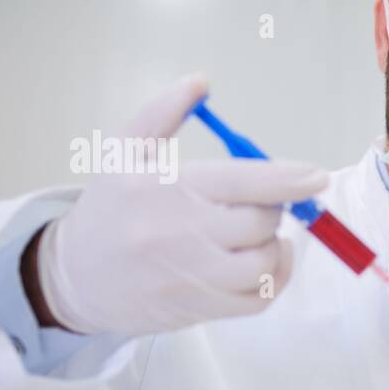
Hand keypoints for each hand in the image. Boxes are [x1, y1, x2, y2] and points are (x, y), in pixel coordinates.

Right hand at [34, 75, 328, 334]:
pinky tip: (266, 262)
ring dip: (275, 245)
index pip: (244, 182)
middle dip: (272, 209)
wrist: (72, 277)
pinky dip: (275, 278)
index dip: (289, 179)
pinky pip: (259, 298)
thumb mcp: (123, 153)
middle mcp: (182, 234)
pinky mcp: (200, 308)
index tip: (316, 177)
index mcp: (169, 189)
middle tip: (259, 204)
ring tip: (258, 234)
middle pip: (261, 222)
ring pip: (264, 262)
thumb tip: (201, 81)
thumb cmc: (108, 209)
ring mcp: (193, 276)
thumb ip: (162, 112)